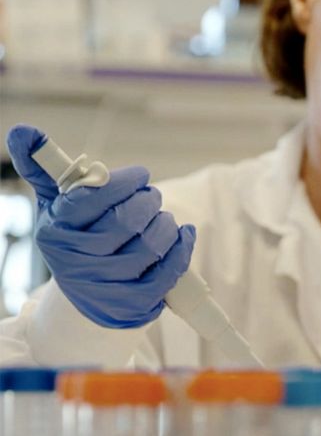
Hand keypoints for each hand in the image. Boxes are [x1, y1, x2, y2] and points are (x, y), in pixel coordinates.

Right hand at [6, 124, 195, 328]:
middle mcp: (76, 261)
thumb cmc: (77, 239)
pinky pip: (167, 273)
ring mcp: (104, 285)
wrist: (88, 296)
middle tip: (151, 198)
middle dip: (148, 202)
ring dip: (166, 224)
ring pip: (150, 246)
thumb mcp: (56, 206)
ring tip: (162, 219)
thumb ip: (44, 169)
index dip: (124, 182)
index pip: (91, 198)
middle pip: (126, 221)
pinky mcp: (132, 304)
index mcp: (56, 231)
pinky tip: (182, 235)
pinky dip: (182, 248)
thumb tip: (24, 132)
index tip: (140, 176)